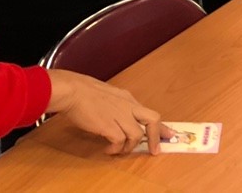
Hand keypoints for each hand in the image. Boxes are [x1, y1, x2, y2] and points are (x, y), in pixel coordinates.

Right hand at [45, 69, 168, 155]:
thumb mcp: (109, 96)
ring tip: (118, 150)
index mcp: (128, 98)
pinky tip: (108, 149)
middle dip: (155, 137)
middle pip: (152, 120)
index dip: (160, 126)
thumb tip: (122, 119)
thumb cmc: (85, 92)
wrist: (73, 91)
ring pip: (136, 135)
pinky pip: (119, 142)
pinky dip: (115, 149)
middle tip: (154, 150)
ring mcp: (119, 115)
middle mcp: (128, 106)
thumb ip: (119, 106)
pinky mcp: (108, 125)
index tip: (168, 135)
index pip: (150, 113)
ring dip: (129, 147)